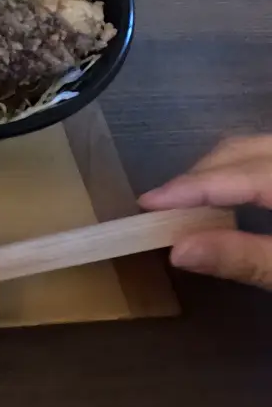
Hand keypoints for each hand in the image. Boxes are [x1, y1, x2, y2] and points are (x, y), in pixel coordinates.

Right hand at [139, 136, 271, 289]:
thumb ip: (244, 258)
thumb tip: (177, 251)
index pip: (237, 174)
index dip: (190, 188)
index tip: (146, 204)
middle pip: (241, 151)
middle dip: (199, 177)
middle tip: (163, 209)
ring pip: (252, 149)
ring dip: (218, 171)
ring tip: (189, 204)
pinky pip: (265, 157)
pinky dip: (241, 172)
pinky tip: (229, 198)